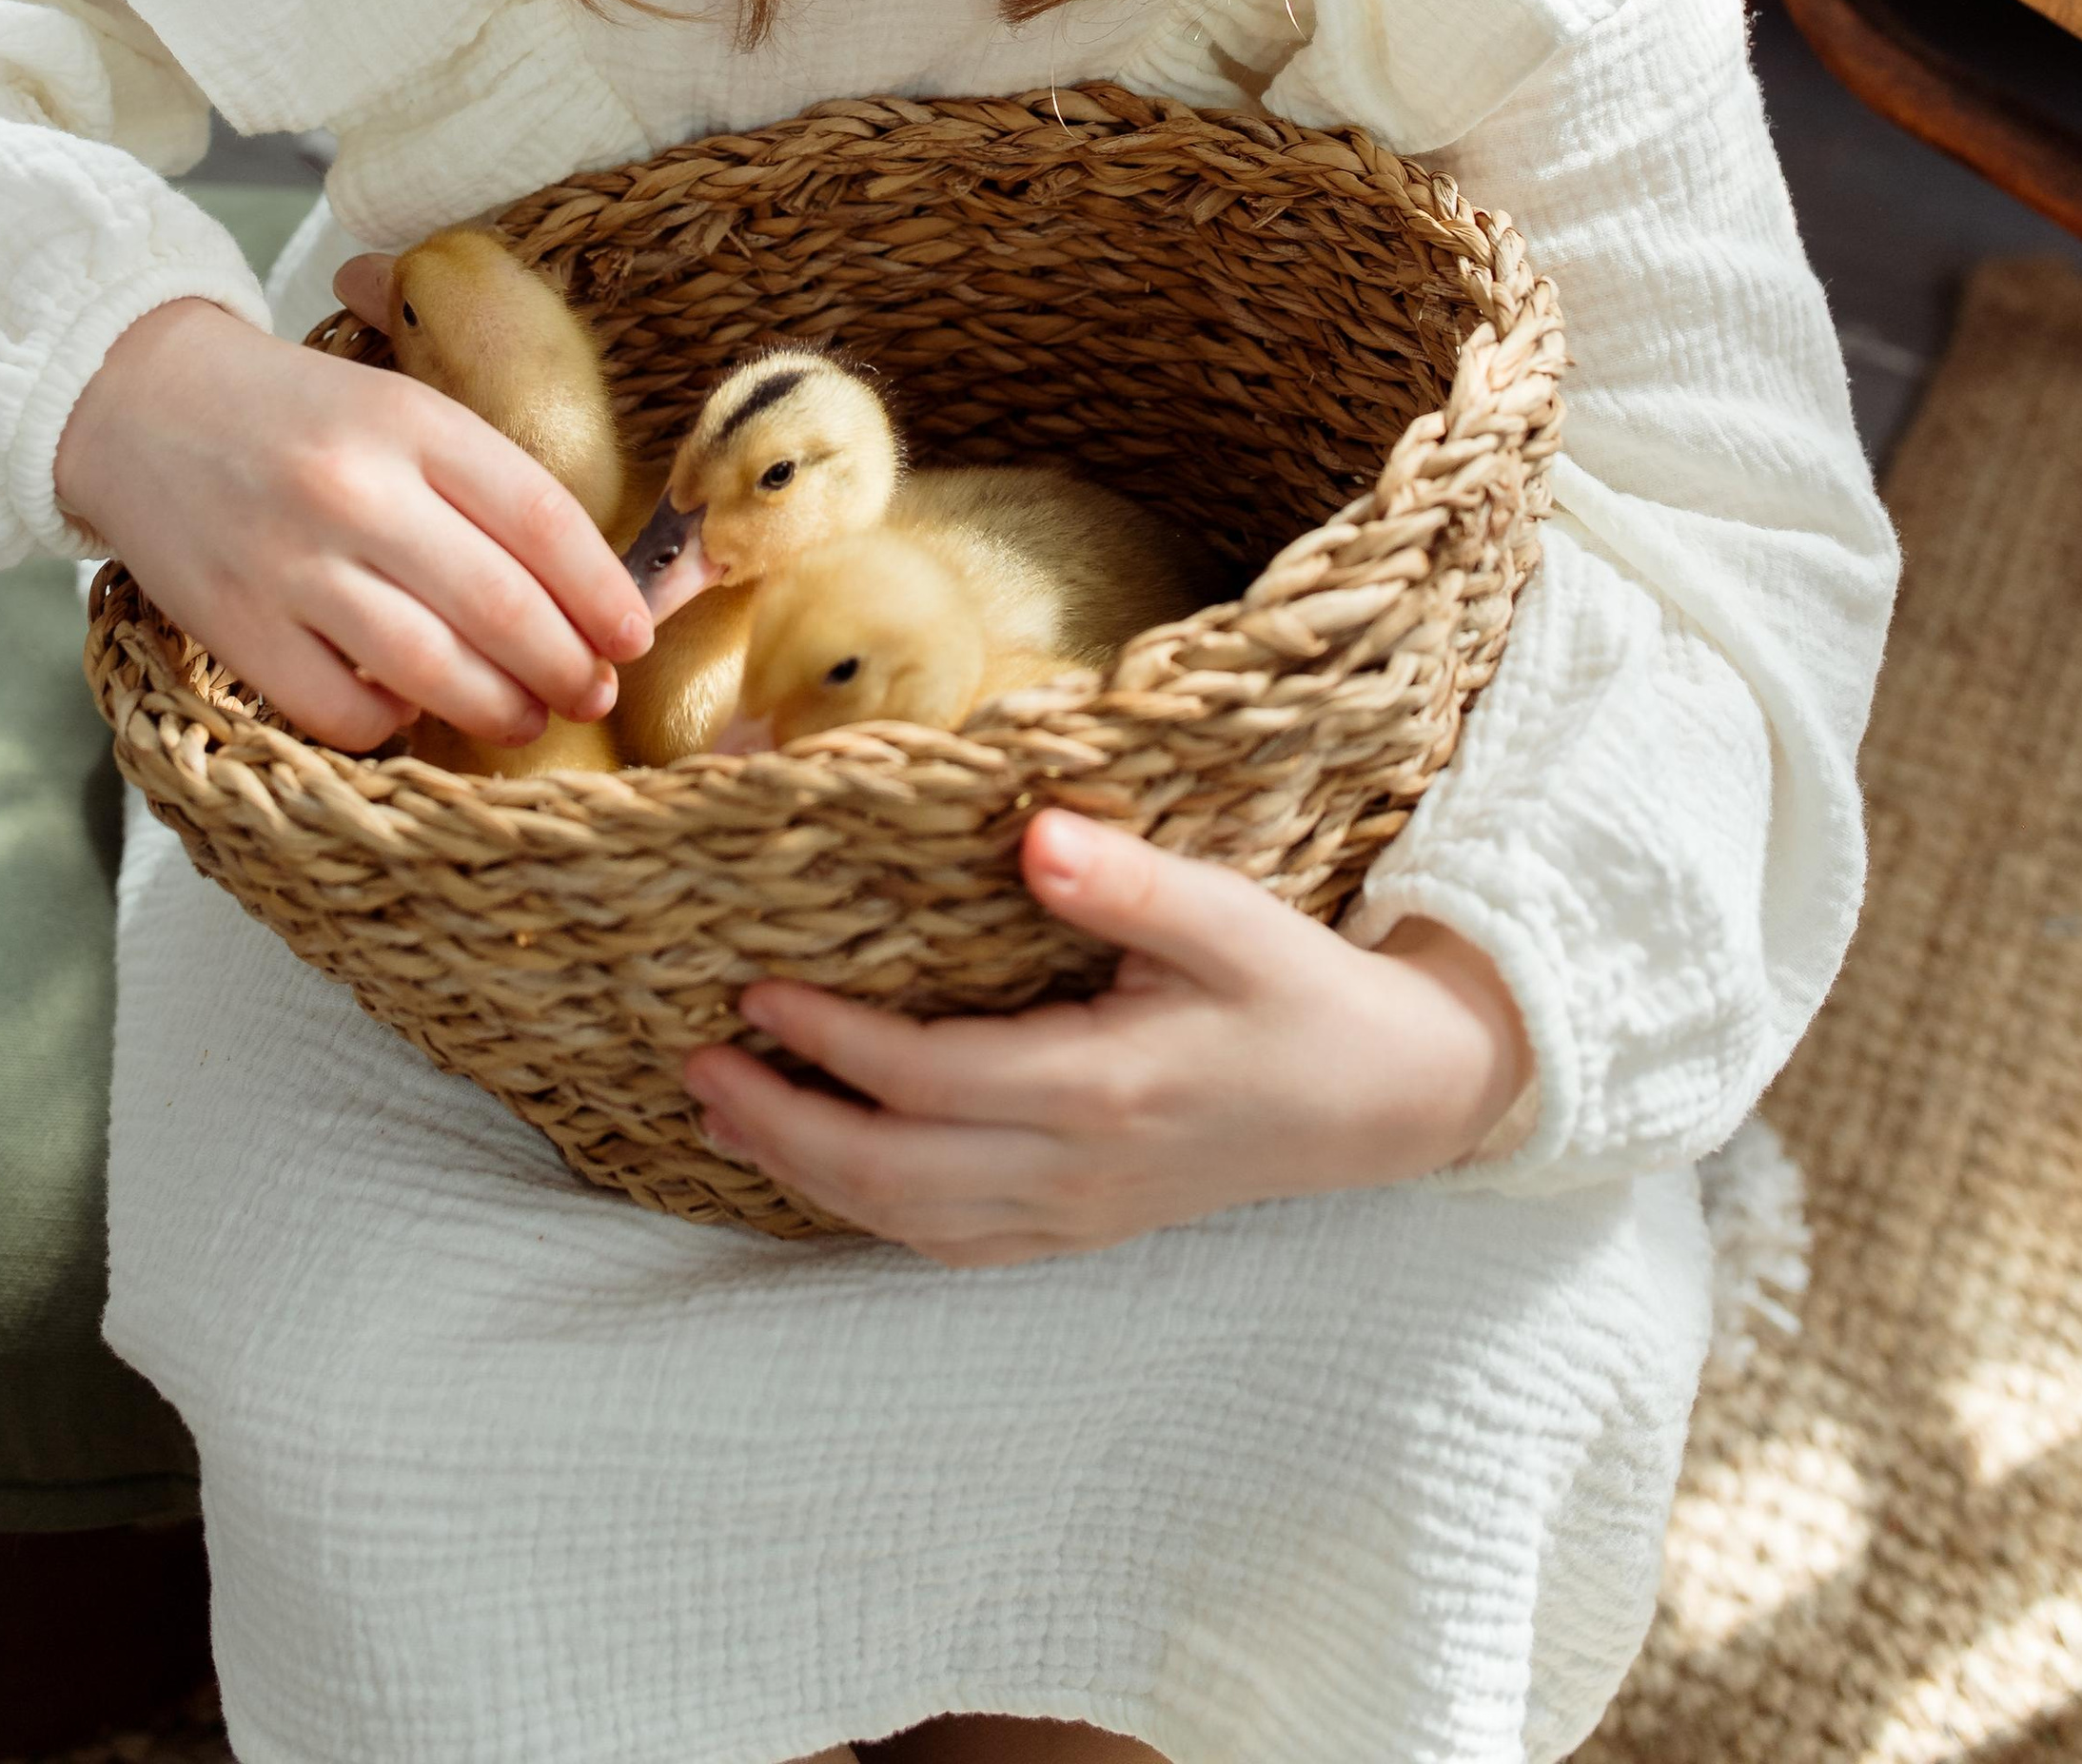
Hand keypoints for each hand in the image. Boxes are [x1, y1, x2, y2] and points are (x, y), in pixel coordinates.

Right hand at [56, 295, 651, 750]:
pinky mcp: (235, 625)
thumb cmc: (295, 412)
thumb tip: (582, 580)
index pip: (541, 517)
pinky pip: (341, 709)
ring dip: (499, 708)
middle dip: (567, 664)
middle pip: (500, 604)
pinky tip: (412, 714)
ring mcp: (290, 563)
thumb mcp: (397, 403)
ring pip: (430, 666)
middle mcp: (355, 489)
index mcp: (410, 420)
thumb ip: (479, 474)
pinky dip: (391, 726)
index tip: (635, 635)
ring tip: (529, 718)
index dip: (604, 591)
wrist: (140, 402)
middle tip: (594, 691)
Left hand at [682, 810, 1533, 1265]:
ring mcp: (1075, 1215)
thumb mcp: (1234, 919)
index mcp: (1105, 1089)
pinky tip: (821, 1168)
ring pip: (909, 1220)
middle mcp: (1076, 1171)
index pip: (929, 1079)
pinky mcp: (1081, 1229)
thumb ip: (1131, 885)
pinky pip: (950, 1242)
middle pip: (892, 1172)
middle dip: (781, 1121)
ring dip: (805, 1171)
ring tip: (722, 1106)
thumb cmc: (1302, 993)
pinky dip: (868, 1211)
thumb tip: (1036, 839)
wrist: (1388, 1098)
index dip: (830, 1039)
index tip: (752, 986)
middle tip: (693, 1061)